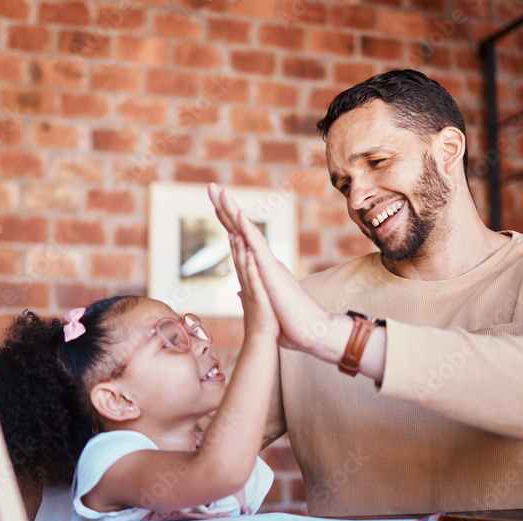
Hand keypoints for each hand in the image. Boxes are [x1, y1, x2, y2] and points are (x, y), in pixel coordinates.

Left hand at [208, 183, 339, 354]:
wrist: (310, 332)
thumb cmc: (290, 322)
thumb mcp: (264, 305)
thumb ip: (253, 294)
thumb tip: (241, 290)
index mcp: (260, 268)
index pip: (238, 240)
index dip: (226, 222)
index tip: (215, 205)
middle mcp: (264, 260)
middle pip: (239, 229)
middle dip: (225, 208)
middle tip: (212, 186)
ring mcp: (268, 264)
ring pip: (247, 232)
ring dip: (233, 211)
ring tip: (221, 191)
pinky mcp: (272, 272)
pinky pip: (258, 246)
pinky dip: (248, 230)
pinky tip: (239, 215)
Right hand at [229, 231, 277, 340]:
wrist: (263, 342)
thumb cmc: (261, 324)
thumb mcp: (253, 305)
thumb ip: (247, 294)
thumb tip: (241, 291)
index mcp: (248, 282)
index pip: (239, 259)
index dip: (234, 243)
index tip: (230, 227)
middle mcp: (247, 283)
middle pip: (237, 257)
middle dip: (232, 239)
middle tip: (224, 226)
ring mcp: (252, 291)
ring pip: (243, 266)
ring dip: (238, 249)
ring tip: (234, 231)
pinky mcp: (259, 299)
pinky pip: (255, 281)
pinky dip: (252, 267)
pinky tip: (250, 253)